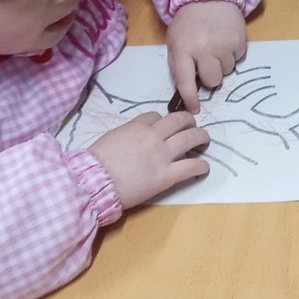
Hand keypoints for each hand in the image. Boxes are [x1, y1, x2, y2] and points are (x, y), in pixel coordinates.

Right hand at [89, 111, 210, 208]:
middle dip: (189, 121)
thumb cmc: (95, 163)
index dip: (163, 121)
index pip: (157, 116)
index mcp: (136, 127)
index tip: (164, 128)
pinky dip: (201, 166)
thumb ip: (126, 134)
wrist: (93, 182)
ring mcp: (162, 155)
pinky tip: (204, 168)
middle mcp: (153, 136)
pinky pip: (191, 166)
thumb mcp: (110, 138)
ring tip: (204, 141)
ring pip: (191, 137)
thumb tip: (134, 138)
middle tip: (193, 127)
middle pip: (179, 120)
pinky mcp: (166, 175)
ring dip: (201, 137)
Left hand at [166, 0, 247, 112]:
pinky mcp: (239, 40)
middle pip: (212, 81)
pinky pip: (237, 59)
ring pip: (226, 71)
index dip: (190, 99)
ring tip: (215, 47)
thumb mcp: (174, 41)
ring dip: (221, 64)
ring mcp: (224, 44)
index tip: (194, 110)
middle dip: (209, 77)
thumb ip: (179, 65)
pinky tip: (225, 41)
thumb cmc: (188, 23)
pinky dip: (231, 54)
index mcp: (183, 49)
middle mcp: (204, 48)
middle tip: (206, 64)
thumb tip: (187, 91)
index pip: (185, 81)